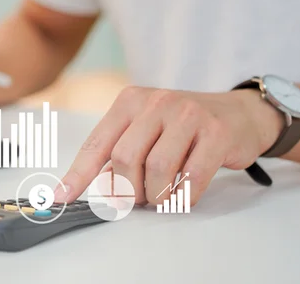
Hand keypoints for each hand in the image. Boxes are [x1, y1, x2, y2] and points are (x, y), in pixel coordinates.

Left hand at [54, 86, 283, 205]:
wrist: (239, 114)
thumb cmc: (184, 127)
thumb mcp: (145, 129)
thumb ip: (119, 152)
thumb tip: (96, 184)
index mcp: (130, 101)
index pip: (97, 143)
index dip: (78, 174)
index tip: (60, 198)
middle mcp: (157, 102)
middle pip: (125, 159)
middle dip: (128, 190)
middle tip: (138, 198)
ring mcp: (188, 114)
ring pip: (157, 170)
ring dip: (156, 195)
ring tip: (162, 195)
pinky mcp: (216, 133)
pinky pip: (191, 178)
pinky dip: (183, 197)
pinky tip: (183, 194)